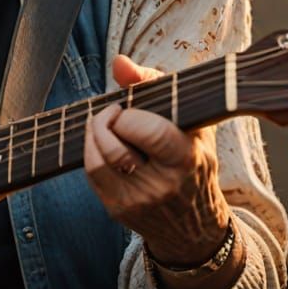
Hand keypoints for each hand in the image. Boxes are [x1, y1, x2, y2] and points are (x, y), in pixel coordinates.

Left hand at [84, 55, 230, 267]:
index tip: (128, 109)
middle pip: (116, 149)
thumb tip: (119, 63)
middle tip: (113, 114)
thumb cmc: (191, 157)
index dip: (129, 117)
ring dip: (93, 135)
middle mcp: (163, 185)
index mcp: (187, 159)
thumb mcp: (187, 118)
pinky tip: (103, 144)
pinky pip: (92, 175)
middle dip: (104, 122)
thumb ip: (152, 83)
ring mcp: (139, 201)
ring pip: (97, 162)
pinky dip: (91, 152)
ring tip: (105, 125)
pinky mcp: (120, 210)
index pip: (149, 133)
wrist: (196, 225)